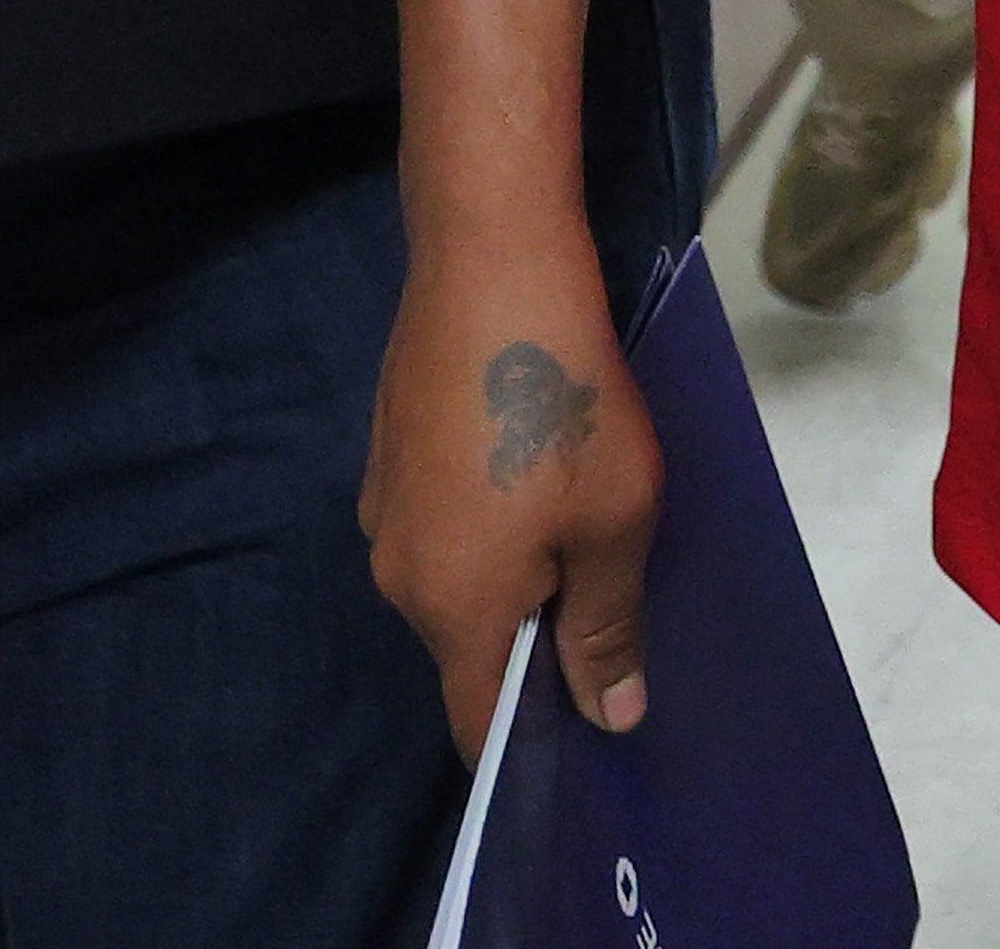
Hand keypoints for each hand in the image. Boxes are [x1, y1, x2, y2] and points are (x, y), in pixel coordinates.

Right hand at [364, 239, 663, 753]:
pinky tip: (535, 454)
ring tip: (580, 505)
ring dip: (516, 563)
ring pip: (458, 575)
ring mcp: (384, 505)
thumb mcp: (616, 521)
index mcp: (452, 609)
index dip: (534, 741)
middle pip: (471, 643)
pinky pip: (443, 517)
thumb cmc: (563, 400)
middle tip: (611, 580)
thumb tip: (612, 717)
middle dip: (537, 634)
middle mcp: (397, 572)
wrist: (489, 259)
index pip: (478, 723)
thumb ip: (609, 627)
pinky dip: (488, 512)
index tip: (592, 717)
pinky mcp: (390, 450)